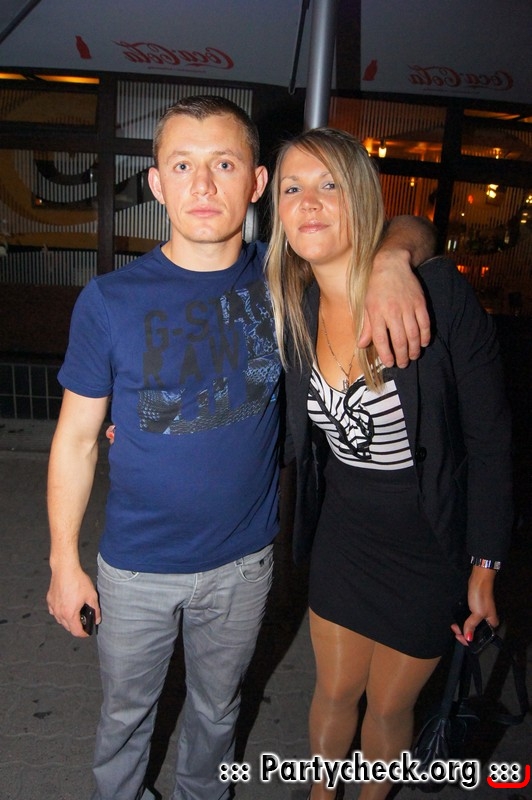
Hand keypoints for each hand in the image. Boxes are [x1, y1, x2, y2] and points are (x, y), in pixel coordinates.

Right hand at [47, 567, 100, 637]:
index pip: (76, 632)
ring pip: (60, 620)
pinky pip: (54, 612)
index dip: (83, 634)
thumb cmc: (77, 581)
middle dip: (76, 626)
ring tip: (76, 612)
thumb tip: (97, 619)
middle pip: (68, 627)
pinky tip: (66, 605)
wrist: (65, 569)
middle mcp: (59, 613)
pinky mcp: (49, 600)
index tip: (87, 632)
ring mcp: (53, 607)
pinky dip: (60, 612)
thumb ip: (95, 609)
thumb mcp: (91, 595)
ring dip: (68, 620)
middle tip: (84, 620)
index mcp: (70, 614)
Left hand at [360, 248, 429, 367]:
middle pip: (399, 340)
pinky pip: (425, 323)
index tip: (390, 363)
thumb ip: (367, 327)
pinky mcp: (420, 302)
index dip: (386, 354)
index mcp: (376, 313)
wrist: (392, 265)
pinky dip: (425, 335)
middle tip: (403, 364)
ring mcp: (408, 307)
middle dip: (402, 356)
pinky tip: (423, 343)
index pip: (381, 339)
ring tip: (413, 356)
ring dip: (414, 349)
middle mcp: (392, 311)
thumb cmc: (376, 288)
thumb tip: (362, 345)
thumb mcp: (367, 306)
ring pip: (413, 334)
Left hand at [451, 567, 498, 645]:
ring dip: (462, 628)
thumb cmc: (481, 597)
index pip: (481, 638)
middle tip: (455, 630)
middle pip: (475, 632)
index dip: (470, 640)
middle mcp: (487, 622)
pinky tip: (457, 622)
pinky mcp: (474, 610)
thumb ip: (471, 626)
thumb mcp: (477, 613)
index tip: (459, 637)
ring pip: (470, 626)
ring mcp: (480, 615)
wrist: (478, 580)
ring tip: (454, 626)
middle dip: (464, 633)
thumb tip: (468, 638)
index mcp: (492, 624)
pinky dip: (462, 622)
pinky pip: (468, 620)